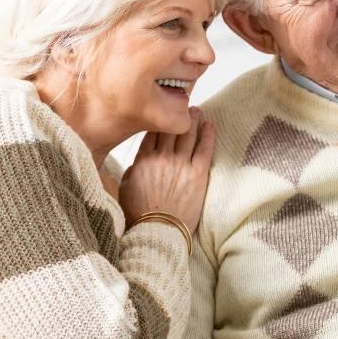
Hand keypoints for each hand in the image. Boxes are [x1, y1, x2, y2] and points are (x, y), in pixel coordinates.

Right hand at [119, 107, 214, 232]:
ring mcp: (181, 164)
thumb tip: (140, 161)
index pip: (152, 131)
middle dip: (176, 114)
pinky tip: (210, 124)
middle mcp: (161, 158)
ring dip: (193, 119)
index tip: (163, 112)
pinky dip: (208, 134)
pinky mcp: (198, 174)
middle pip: (170, 128)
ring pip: (188, 133)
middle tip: (182, 105)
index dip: (158, 119)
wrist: (157, 232)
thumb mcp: (126, 188)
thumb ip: (134, 169)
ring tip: (196, 111)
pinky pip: (205, 148)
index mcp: (142, 160)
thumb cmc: (139, 214)